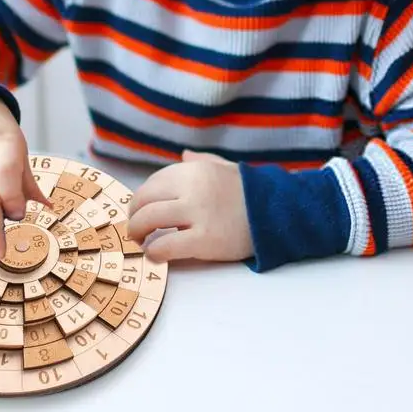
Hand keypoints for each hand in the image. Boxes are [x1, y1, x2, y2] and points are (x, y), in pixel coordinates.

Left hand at [127, 150, 252, 262]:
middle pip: (145, 199)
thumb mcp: (225, 167)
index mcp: (194, 170)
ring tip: (141, 241)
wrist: (278, 213)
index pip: (153, 182)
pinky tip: (155, 255)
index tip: (141, 209)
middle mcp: (192, 188)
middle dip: (134, 215)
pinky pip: (167, 245)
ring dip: (137, 232)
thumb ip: (201, 162)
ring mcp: (198, 213)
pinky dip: (155, 252)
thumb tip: (184, 156)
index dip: (142, 198)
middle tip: (134, 228)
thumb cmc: (249, 191)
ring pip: (150, 220)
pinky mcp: (205, 239)